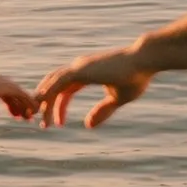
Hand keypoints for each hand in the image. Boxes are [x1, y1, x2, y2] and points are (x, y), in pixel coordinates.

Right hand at [0, 68, 37, 120]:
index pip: (2, 90)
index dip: (10, 102)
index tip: (14, 114)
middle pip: (11, 89)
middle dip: (19, 103)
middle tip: (25, 117)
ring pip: (17, 91)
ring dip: (25, 104)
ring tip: (30, 118)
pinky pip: (19, 93)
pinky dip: (27, 101)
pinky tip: (32, 111)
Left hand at [36, 48, 152, 129]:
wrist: (144, 61)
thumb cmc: (136, 77)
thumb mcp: (117, 99)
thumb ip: (102, 111)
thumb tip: (87, 126)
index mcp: (86, 74)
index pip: (64, 90)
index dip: (58, 106)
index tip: (58, 124)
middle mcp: (79, 68)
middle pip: (53, 86)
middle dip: (45, 104)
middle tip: (42, 125)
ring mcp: (78, 67)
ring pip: (52, 85)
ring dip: (44, 103)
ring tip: (42, 123)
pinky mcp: (80, 70)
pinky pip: (57, 83)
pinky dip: (47, 94)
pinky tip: (43, 106)